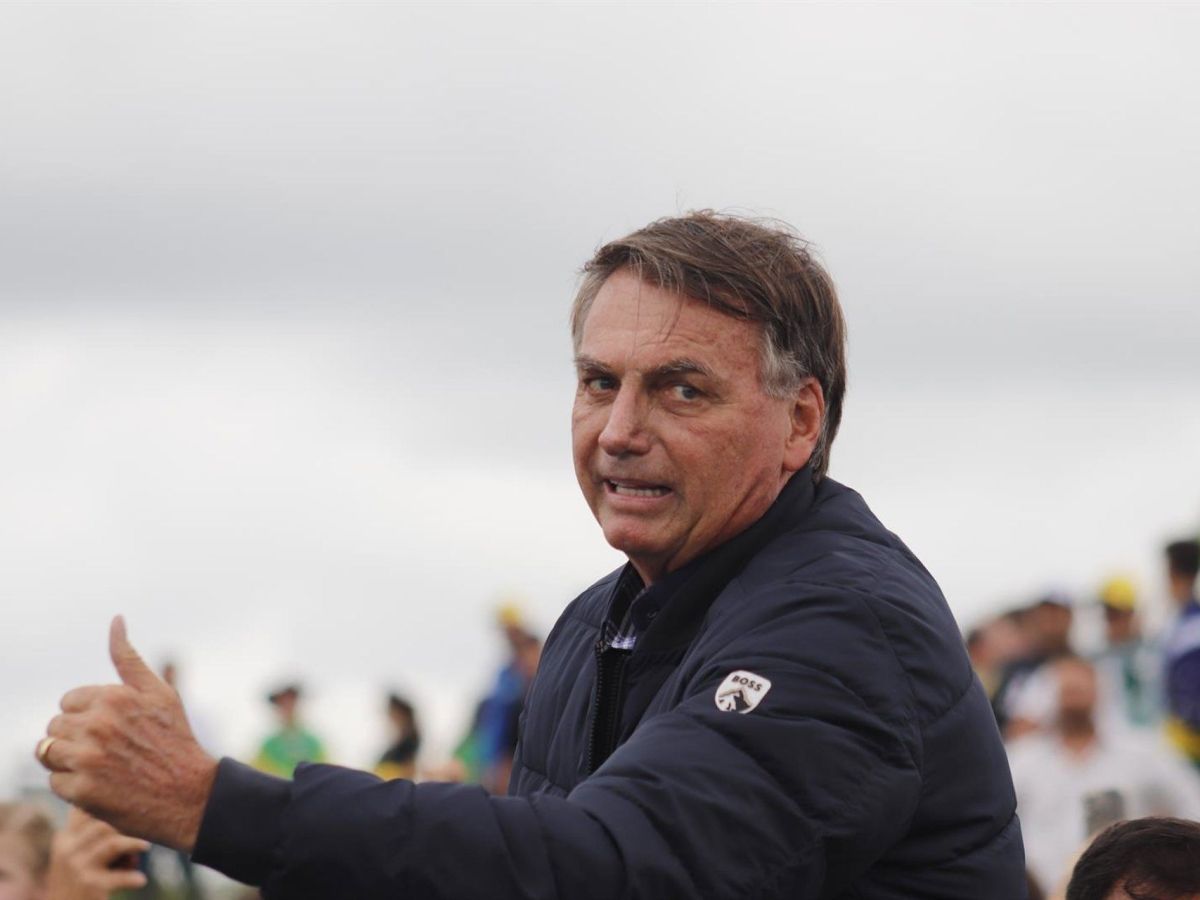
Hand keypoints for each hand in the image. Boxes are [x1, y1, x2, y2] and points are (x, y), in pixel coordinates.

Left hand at [37, 616, 217, 851]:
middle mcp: (98, 724)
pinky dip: (73, 787)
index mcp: (114, 697)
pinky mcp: (82, 791)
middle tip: (109, 752)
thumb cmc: (174, 741)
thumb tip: (115, 618)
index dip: (88, 717)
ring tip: (100, 767)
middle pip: (55, 728)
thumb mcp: (158, 693)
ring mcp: (88, 759)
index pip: (68, 702)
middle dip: (75, 738)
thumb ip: (128, 658)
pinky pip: (55, 782)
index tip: (113, 729)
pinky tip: (101, 786)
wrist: (190, 795)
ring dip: (68, 762)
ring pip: (48, 753)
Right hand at [45, 807, 149, 899]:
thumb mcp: (80, 858)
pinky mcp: (89, 886)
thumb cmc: (77, 886)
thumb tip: (135, 820)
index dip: (107, 802)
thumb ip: (97, 838)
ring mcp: (78, 868)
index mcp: (65, 839)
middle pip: (103, 824)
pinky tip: (140, 880)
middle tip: (145, 827)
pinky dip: (131, 877)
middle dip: (126, 825)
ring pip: (113, 844)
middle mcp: (68, 850)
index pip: (84, 809)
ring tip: (146, 846)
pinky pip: (117, 877)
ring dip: (133, 844)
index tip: (130, 798)